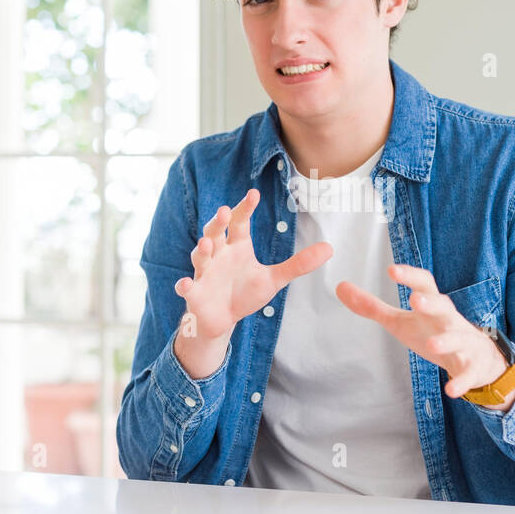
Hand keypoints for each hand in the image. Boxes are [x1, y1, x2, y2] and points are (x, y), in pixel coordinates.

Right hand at [174, 188, 332, 340]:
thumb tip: (330, 248)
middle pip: (216, 232)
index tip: (253, 193)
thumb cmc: (245, 293)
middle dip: (218, 222)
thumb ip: (298, 264)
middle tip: (225, 211)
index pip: (240, 222)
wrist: (223, 319)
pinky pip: (187, 287)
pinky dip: (185, 285)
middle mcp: (219, 254)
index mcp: (237, 246)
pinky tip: (185, 284)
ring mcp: (205, 273)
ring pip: (200, 256)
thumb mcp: (274, 279)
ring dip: (202, 248)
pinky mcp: (194, 293)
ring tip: (207, 243)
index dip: (245, 208)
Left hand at [335, 263, 514, 406]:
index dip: (410, 276)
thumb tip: (340, 287)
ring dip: (447, 341)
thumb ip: (372, 307)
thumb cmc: (433, 332)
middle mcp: (450, 320)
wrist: (477, 358)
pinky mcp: (470, 367)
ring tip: (432, 346)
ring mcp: (464, 343)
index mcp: (433, 305)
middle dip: (432, 304)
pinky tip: (450, 390)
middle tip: (415, 301)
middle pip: (445, 307)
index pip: (425, 284)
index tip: (392, 270)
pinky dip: (460, 382)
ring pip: (458, 338)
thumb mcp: (401, 320)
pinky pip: (466, 374)